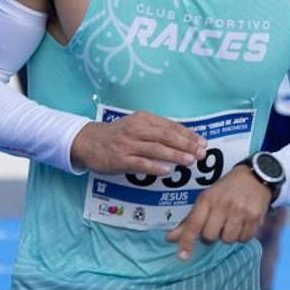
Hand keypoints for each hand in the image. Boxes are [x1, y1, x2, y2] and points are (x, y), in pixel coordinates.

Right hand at [70, 111, 206, 177]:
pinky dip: (154, 167)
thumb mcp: (136, 125)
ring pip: (156, 149)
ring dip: (175, 155)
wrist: (88, 141)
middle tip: (201, 153)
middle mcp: (136, 129)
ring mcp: (128, 144)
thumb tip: (183, 138)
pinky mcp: (120, 159)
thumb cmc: (117, 134)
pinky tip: (166, 171)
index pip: (170, 126)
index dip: (188, 134)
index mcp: (143, 119)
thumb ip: (156, 130)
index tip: (202, 142)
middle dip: (186, 144)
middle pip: (166, 136)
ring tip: (190, 161)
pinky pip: (140, 163)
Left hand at [165, 166, 271, 261]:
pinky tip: (243, 223)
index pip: (194, 224)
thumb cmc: (226, 190)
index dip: (187, 241)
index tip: (182, 256)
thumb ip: (190, 221)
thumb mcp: (207, 199)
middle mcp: (222, 205)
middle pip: (210, 236)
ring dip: (228, 236)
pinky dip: (242, 235)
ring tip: (232, 222)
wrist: (255, 176)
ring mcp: (239, 211)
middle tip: (217, 225)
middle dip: (211, 236)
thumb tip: (170, 239)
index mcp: (207, 199)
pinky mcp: (254, 217)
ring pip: (227, 240)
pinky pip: (244, 239)